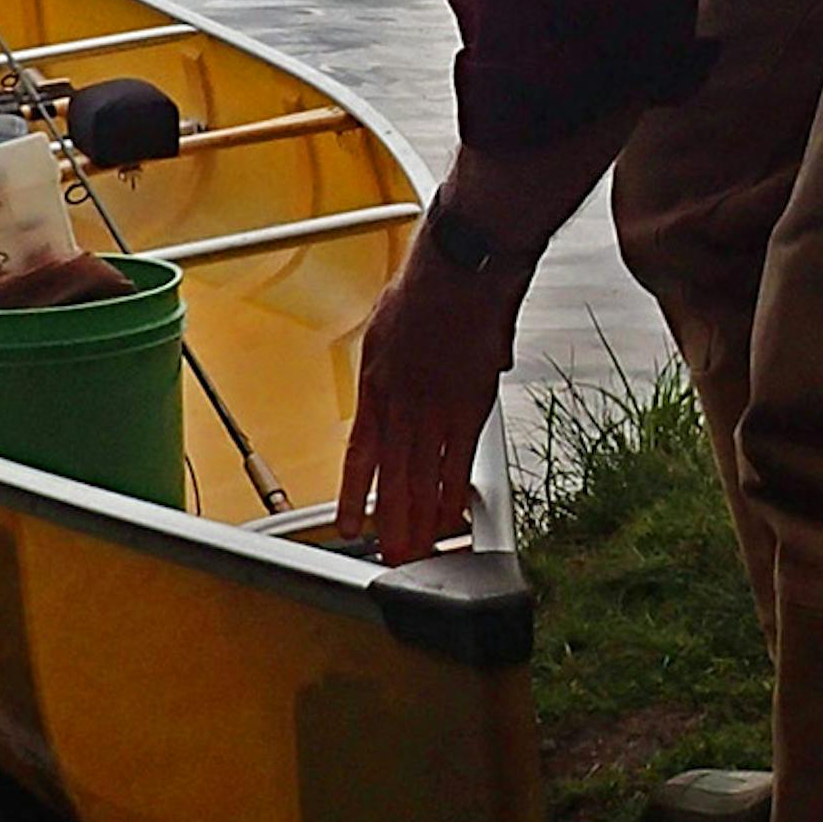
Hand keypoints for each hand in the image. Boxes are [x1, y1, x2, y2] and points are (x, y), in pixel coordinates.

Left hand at [337, 239, 527, 565]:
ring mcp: (437, 405)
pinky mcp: (473, 403)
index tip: (349, 526)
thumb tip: (405, 392)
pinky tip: (452, 515)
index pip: (360, 453)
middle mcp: (402, 400)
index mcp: (376, 381)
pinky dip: (456, 491)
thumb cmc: (427, 283)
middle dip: (391, 522)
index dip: (354, 495)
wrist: (463, 264)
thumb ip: (393, 367)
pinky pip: (461, 459)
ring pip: (425, 476)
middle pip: (393, 476)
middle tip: (391, 556)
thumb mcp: (386, 325)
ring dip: (422, 519)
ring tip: (419, 551)